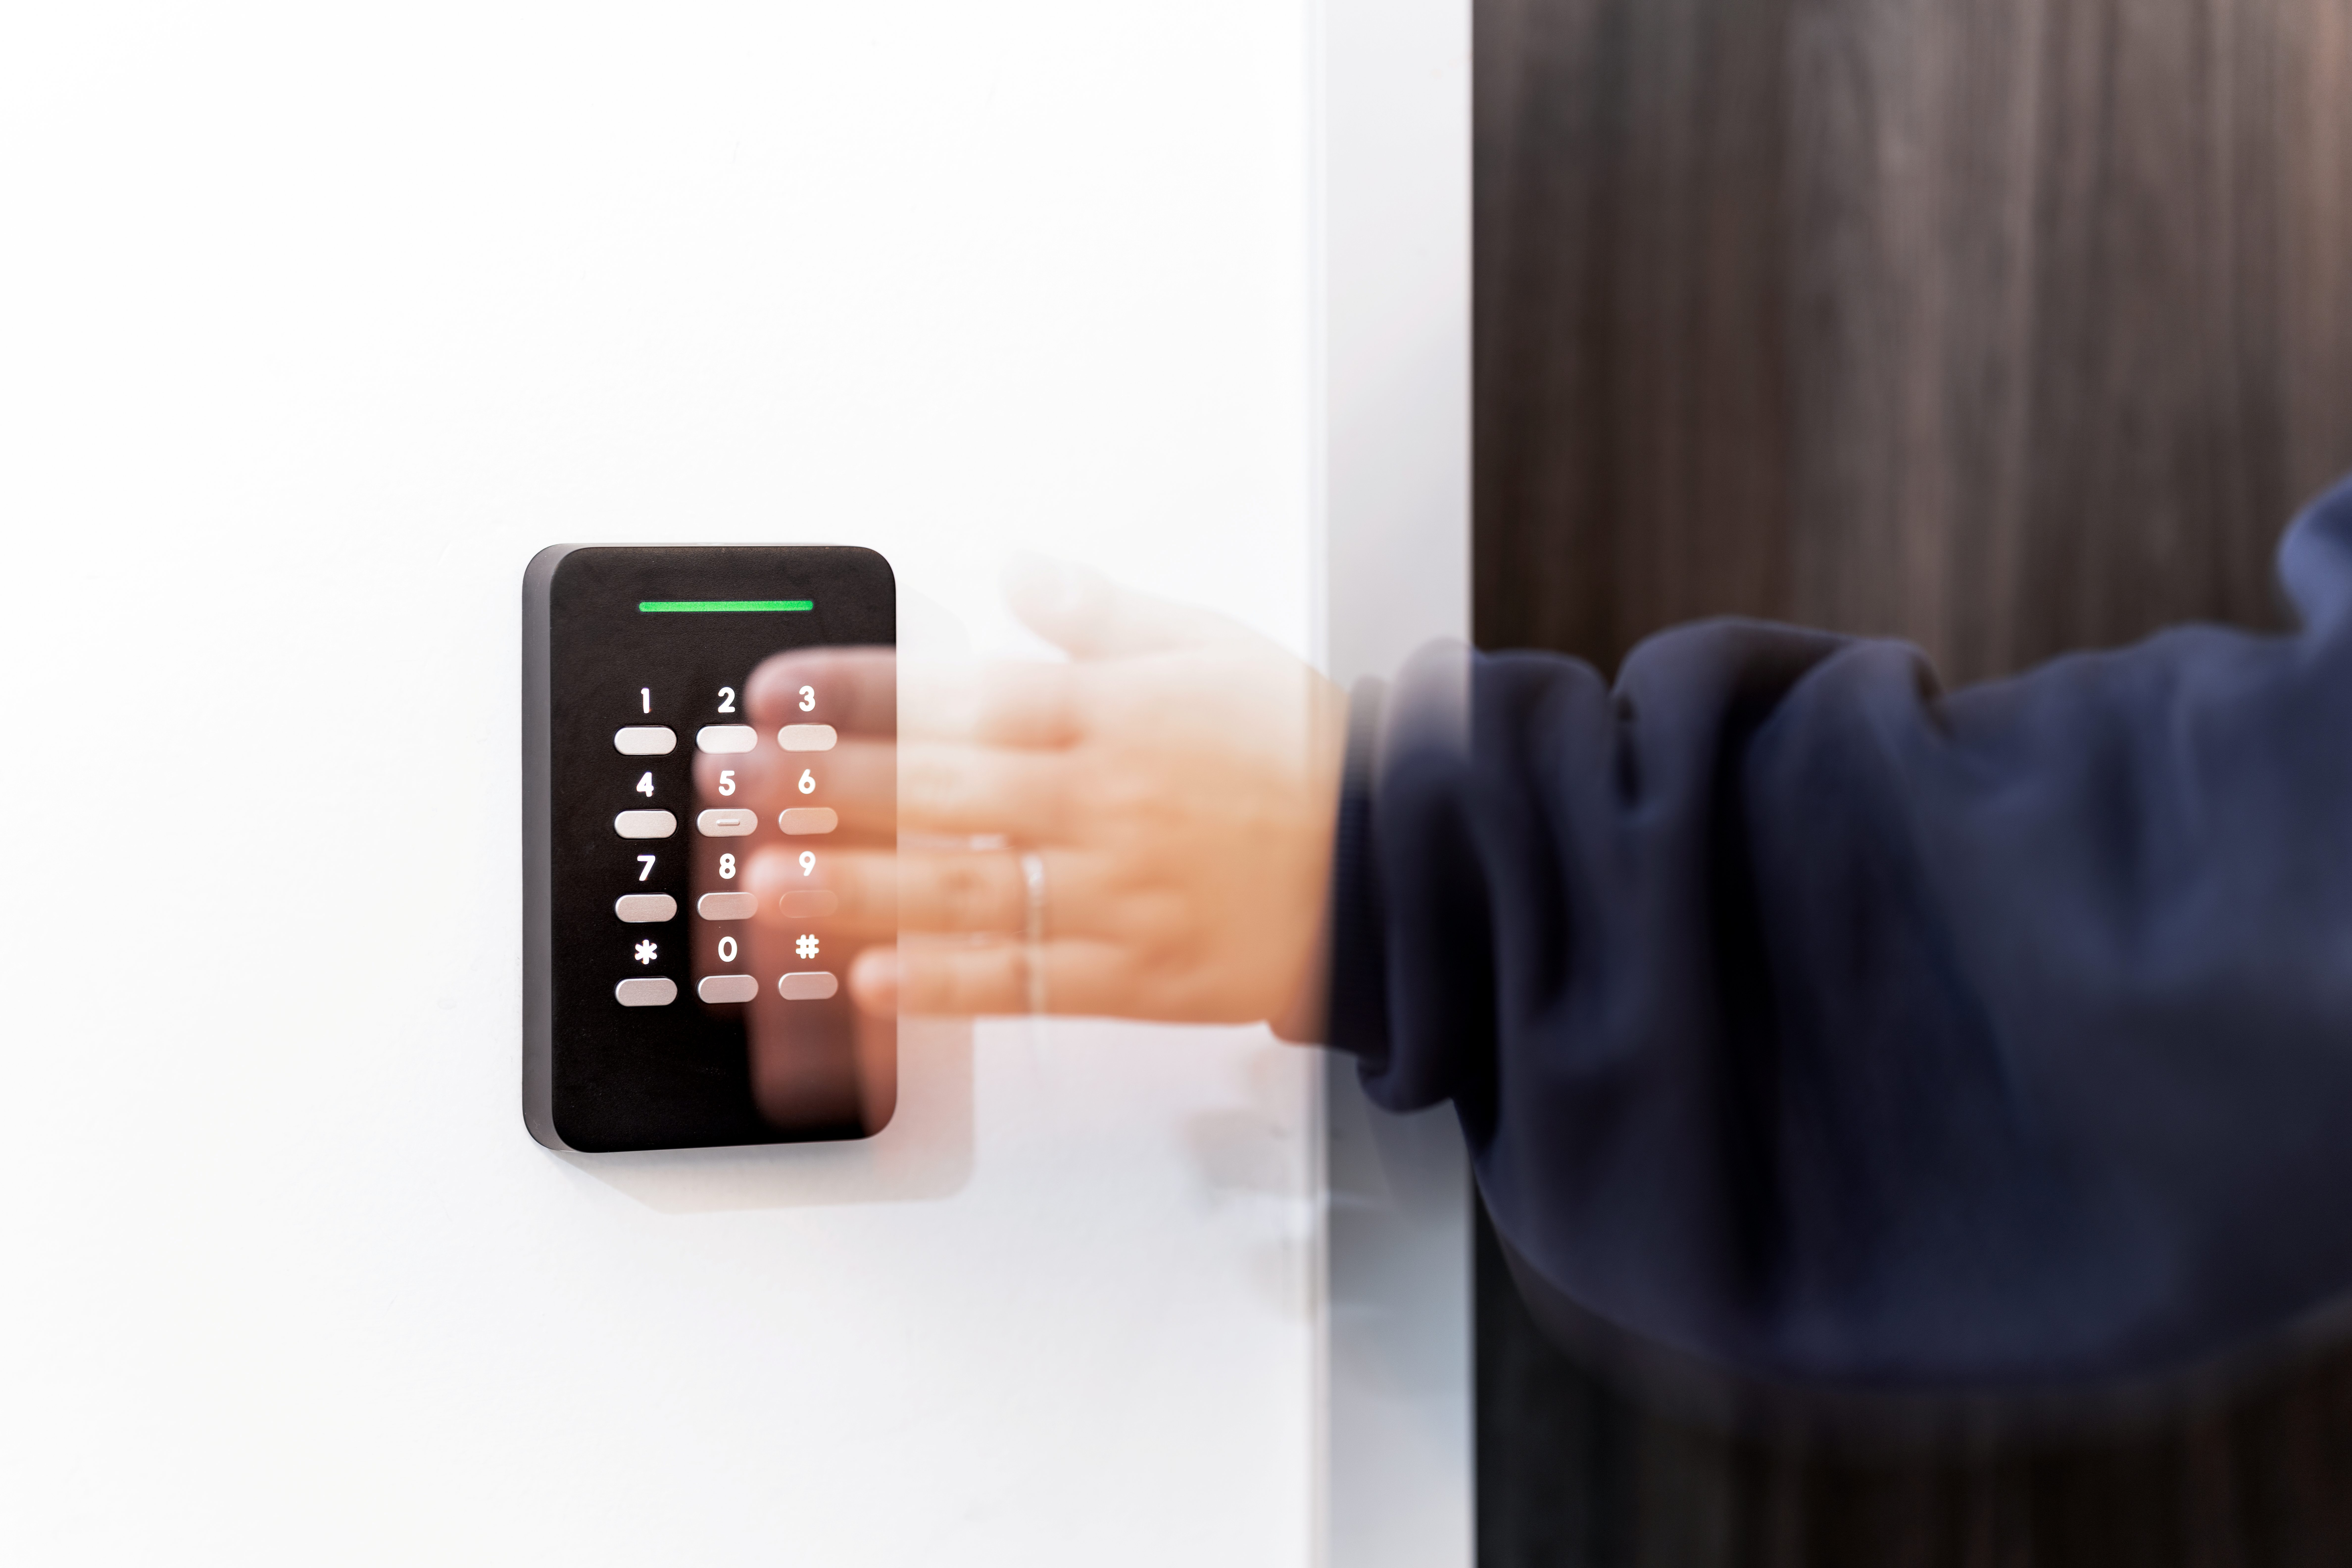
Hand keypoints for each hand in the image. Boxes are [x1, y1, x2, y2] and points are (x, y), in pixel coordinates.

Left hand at [728, 558, 1346, 1030]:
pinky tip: (868, 981)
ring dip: (852, 890)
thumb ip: (1105, 616)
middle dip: (817, 788)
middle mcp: (1099, 803)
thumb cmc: (1305, 755)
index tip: (776, 693)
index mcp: (1111, 718)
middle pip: (933, 793)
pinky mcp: (1132, 975)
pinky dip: (941, 983)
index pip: (956, 697)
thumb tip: (1026, 576)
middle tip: (729, 786)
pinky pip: (1021, 980)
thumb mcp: (1212, 648)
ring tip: (763, 888)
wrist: (1398, 861)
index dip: (854, 693)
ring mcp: (1112, 894)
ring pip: (958, 892)